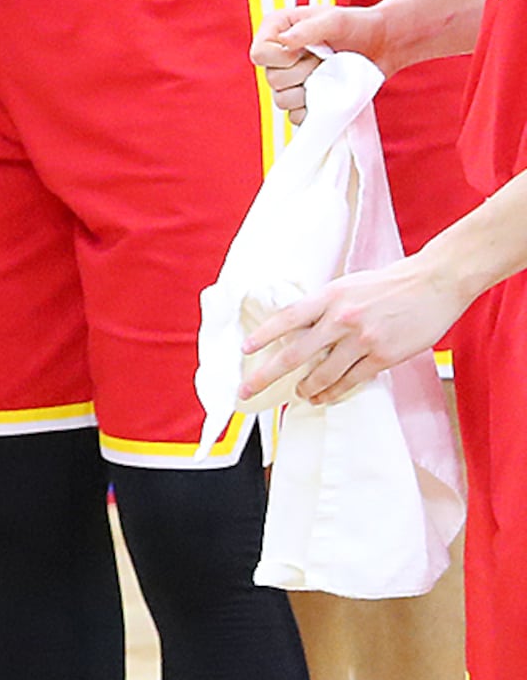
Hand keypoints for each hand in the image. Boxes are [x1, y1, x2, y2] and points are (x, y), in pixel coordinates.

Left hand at [246, 247, 476, 407]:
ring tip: (297, 395)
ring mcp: (362, 339)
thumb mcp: (349, 286)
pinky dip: (333, 392)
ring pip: (323, 374)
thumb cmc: (391, 283)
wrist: (435, 282)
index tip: (244, 350)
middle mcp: (341, 319)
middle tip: (247, 391)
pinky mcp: (384, 356)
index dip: (263, 335)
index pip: (286, 318)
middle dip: (266, 376)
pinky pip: (351, 381)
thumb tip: (300, 330)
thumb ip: (325, 306)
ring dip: (305, 389)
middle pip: (295, 354)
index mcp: (329, 297)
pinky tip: (323, 397)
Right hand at [254, 0, 390, 126]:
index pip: (259, 54)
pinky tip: (331, 93)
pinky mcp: (303, 102)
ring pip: (282, 101)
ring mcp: (289, 82)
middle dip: (303, 73)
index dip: (280, 58)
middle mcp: (277, 58)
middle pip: (272, 80)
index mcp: (275, 32)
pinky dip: (315, 110)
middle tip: (327, 59)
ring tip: (331, 74)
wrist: (383, 44)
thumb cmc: (358, 25)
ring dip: (310, 91)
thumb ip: (309, 29)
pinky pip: (297, 117)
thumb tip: (283, 41)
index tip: (307, 50)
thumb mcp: (335, 20)